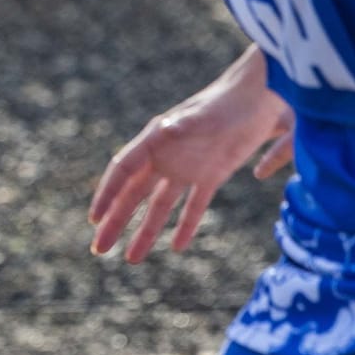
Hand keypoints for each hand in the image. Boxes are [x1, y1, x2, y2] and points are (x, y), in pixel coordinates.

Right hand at [89, 51, 293, 262]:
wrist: (261, 95)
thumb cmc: (228, 102)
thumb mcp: (203, 114)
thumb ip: (183, 124)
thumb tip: (162, 129)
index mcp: (156, 139)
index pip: (124, 170)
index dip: (107, 194)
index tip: (93, 218)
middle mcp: (166, 155)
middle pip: (134, 194)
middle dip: (115, 221)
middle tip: (99, 249)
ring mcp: (188, 166)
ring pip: (159, 205)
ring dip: (145, 231)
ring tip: (132, 259)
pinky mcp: (212, 174)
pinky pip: (194, 206)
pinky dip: (185, 225)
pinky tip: (178, 246)